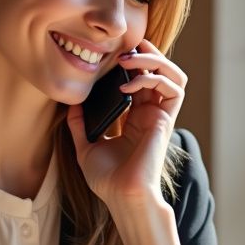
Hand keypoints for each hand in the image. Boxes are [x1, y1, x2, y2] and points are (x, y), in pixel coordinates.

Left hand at [67, 38, 186, 207]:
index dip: (133, 63)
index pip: (141, 79)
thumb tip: (71, 105)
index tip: (111, 56)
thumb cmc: (108, 180)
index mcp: (136, 119)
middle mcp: (151, 114)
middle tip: (126, 48)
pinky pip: (172, 88)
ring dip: (153, 60)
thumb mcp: (86, 147)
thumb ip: (79, 126)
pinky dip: (152, 78)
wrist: (121, 197)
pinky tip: (127, 85)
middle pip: (160, 71)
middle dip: (146, 53)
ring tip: (128, 59)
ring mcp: (160, 116)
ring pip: (173, 74)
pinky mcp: (166, 121)